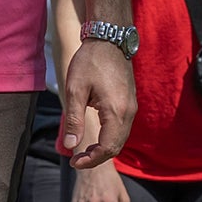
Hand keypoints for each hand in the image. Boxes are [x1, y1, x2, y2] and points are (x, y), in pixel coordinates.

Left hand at [60, 39, 135, 168]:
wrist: (109, 39)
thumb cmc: (90, 61)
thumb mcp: (75, 90)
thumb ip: (73, 120)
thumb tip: (70, 146)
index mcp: (116, 111)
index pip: (107, 148)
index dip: (91, 160)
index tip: (74, 162)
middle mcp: (129, 112)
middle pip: (116, 147)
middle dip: (96, 158)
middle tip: (76, 160)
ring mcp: (131, 108)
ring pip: (120, 139)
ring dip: (103, 149)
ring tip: (83, 151)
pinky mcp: (130, 103)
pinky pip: (122, 129)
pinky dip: (109, 138)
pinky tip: (94, 135)